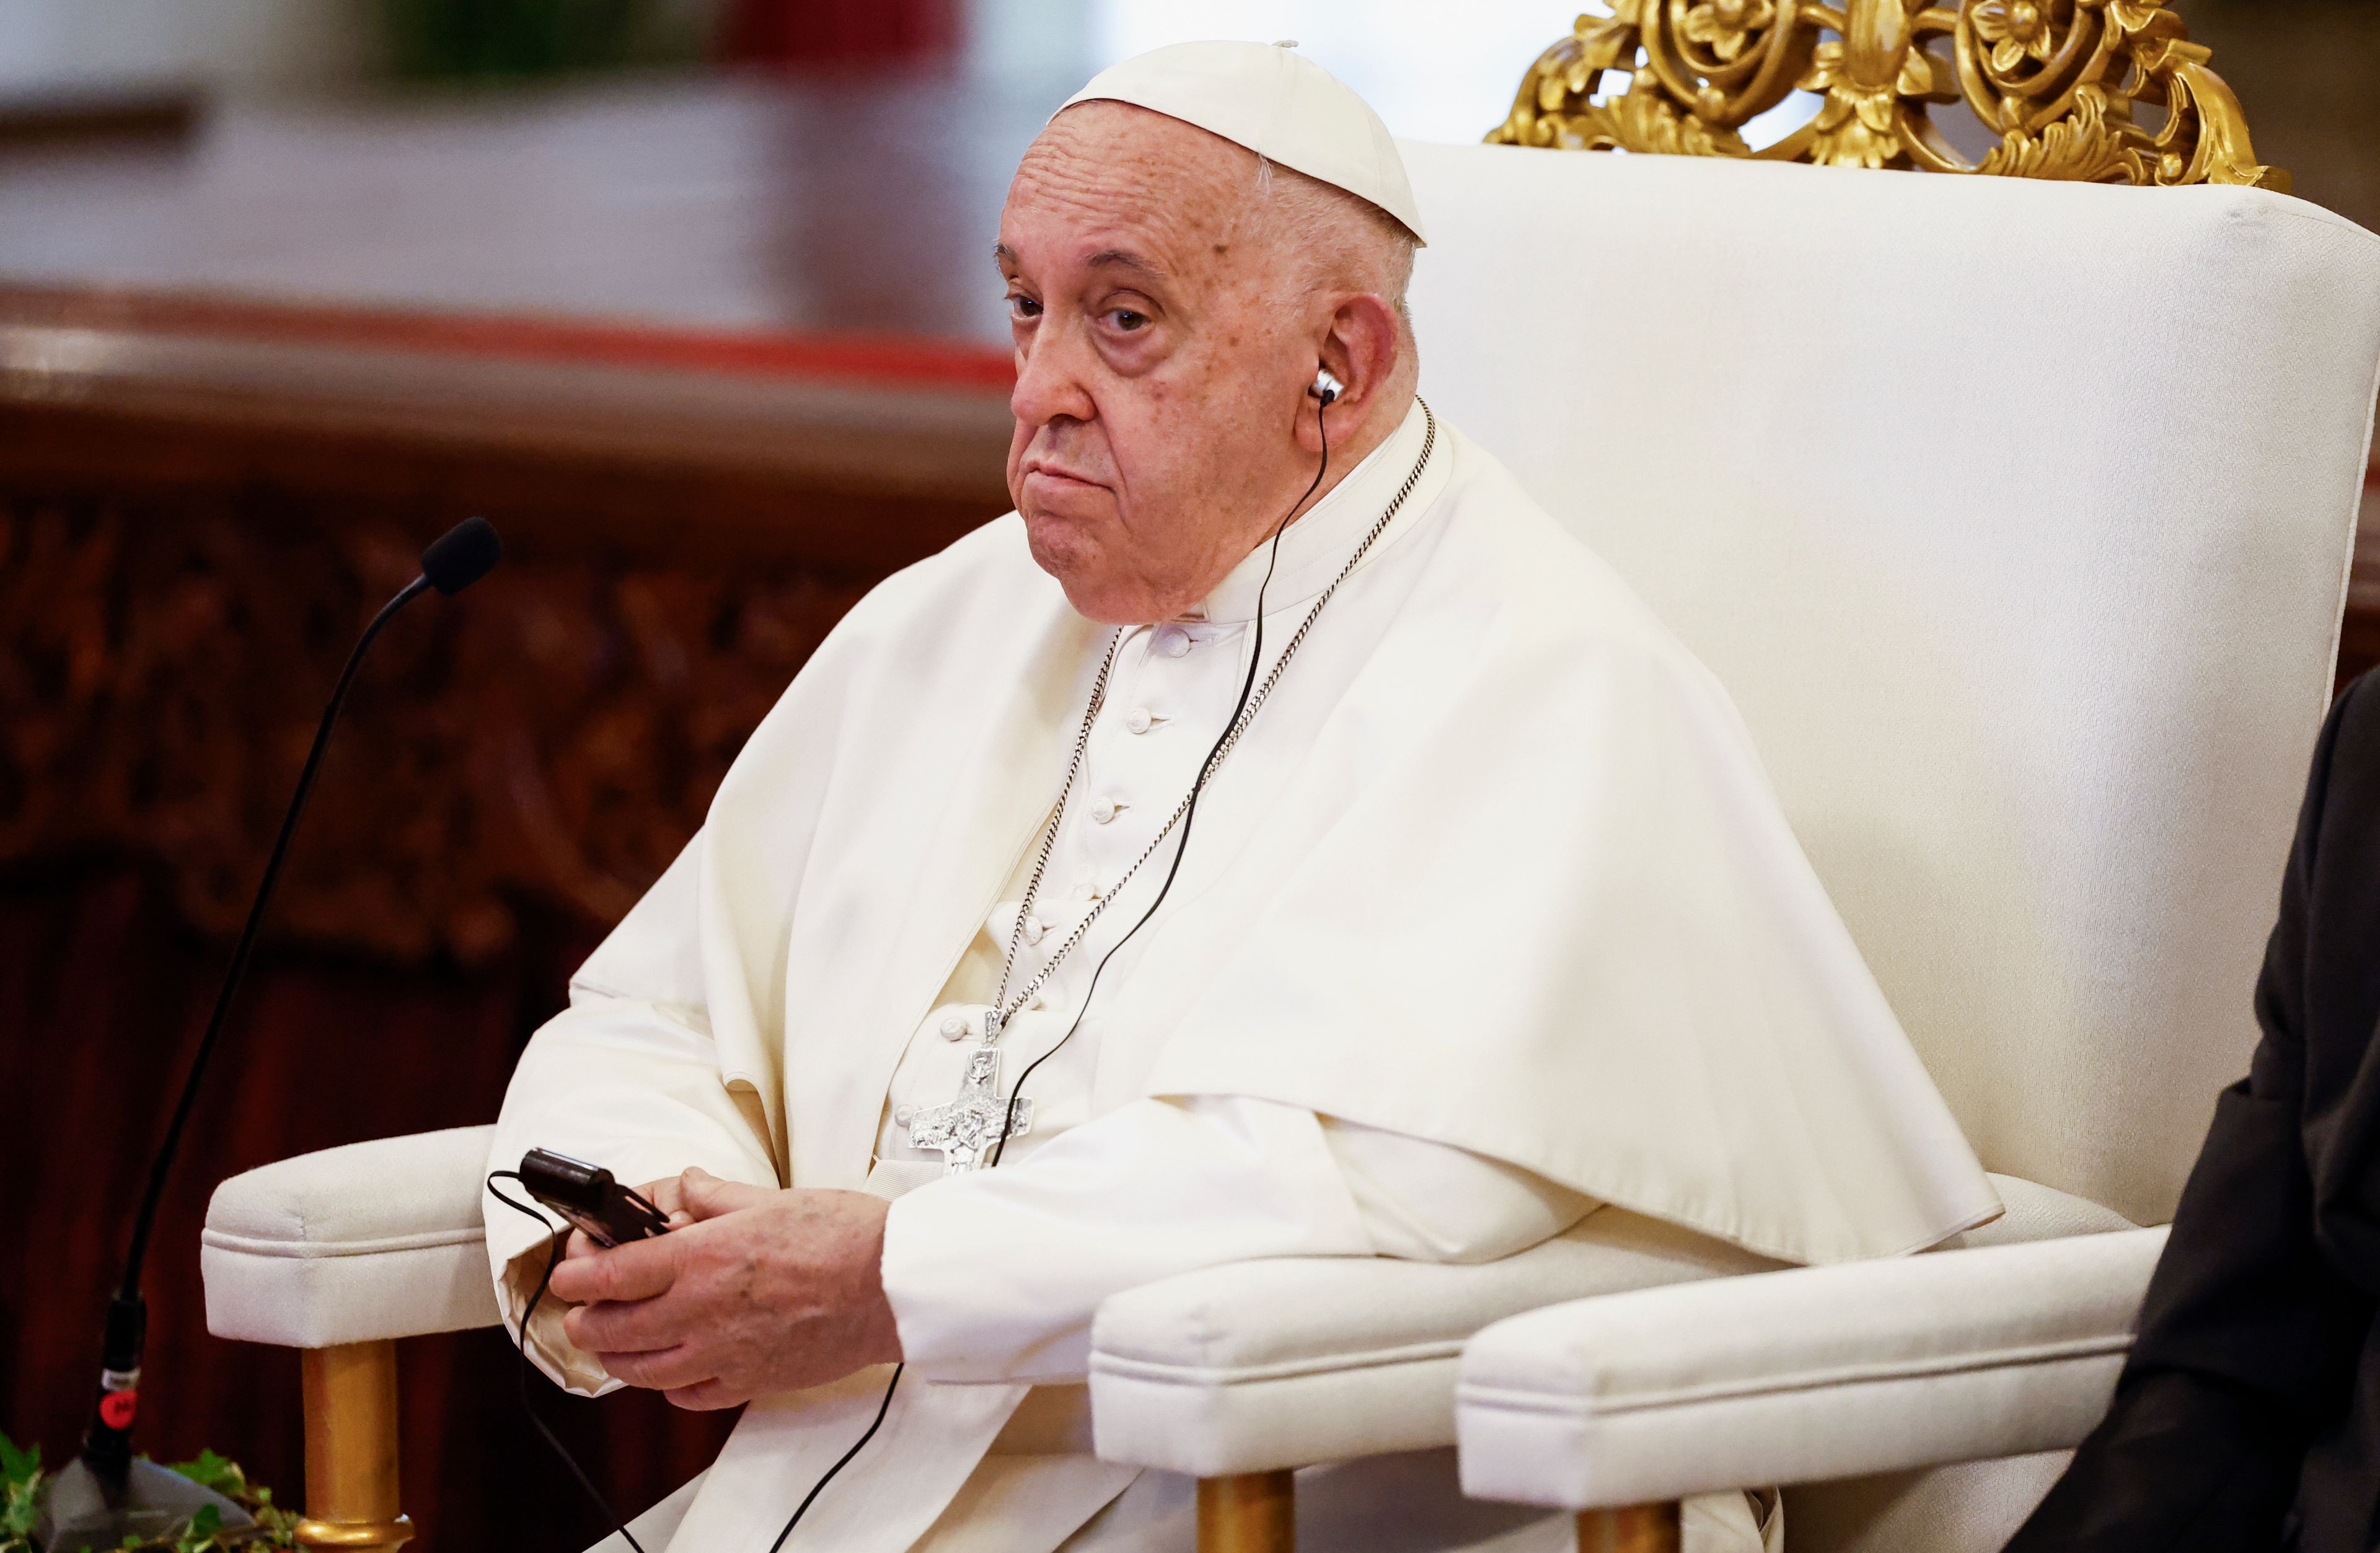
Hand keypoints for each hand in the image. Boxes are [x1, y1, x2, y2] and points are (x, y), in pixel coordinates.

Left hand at [549, 1167, 902, 1409]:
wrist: (891, 1285)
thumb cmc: (842, 1237)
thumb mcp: (770, 1198)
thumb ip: (715, 1196)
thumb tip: (684, 1187)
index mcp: (702, 1257)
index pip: (609, 1273)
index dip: (575, 1273)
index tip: (568, 1270)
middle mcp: (701, 1311)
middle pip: (610, 1329)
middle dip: (584, 1317)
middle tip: (585, 1305)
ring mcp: (722, 1353)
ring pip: (638, 1370)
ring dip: (616, 1354)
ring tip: (616, 1338)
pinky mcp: (748, 1382)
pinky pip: (686, 1396)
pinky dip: (667, 1384)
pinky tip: (673, 1365)